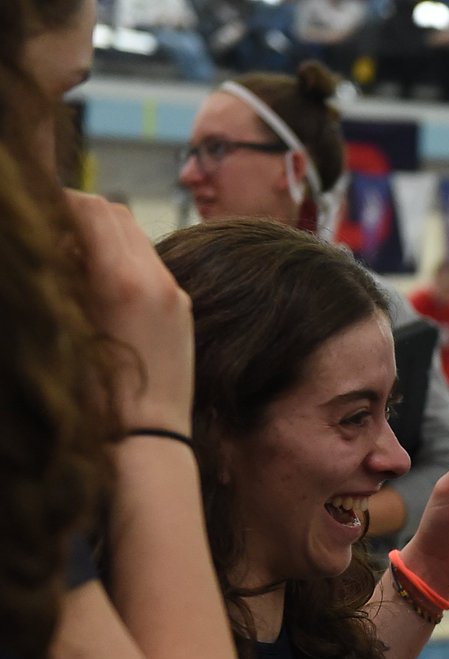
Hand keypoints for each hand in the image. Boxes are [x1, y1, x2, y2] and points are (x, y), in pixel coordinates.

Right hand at [64, 191, 193, 434]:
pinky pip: (154, 267)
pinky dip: (128, 263)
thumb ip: (63, 275)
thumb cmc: (96, 398)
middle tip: (53, 235)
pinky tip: (105, 290)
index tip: (38, 214)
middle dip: (82, 215)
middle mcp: (156, 280)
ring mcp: (176, 295)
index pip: (90, 208)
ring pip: (137, 239)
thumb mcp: (67, 328)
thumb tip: (55, 243)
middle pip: (117, 214)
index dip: (58, 202)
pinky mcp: (185, 311)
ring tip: (77, 265)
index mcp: (122, 280)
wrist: (149, 441)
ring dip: (106, 238)